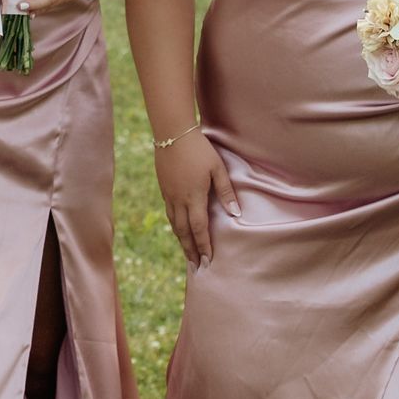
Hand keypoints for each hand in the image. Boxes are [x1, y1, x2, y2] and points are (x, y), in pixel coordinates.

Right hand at [154, 127, 236, 269]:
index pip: (199, 228)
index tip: (208, 260)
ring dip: (181, 240)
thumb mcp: (217, 169)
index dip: (204, 245)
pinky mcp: (163, 188)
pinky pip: (169, 213)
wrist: (172, 133)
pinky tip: (178, 228)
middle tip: (195, 266)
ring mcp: (168, 194)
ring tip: (187, 252)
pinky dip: (175, 225)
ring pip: (174, 223)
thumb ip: (226, 192)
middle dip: (190, 250)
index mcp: (194, 197)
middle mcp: (178, 200)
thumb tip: (235, 214)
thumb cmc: (199, 149)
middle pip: (183, 231)